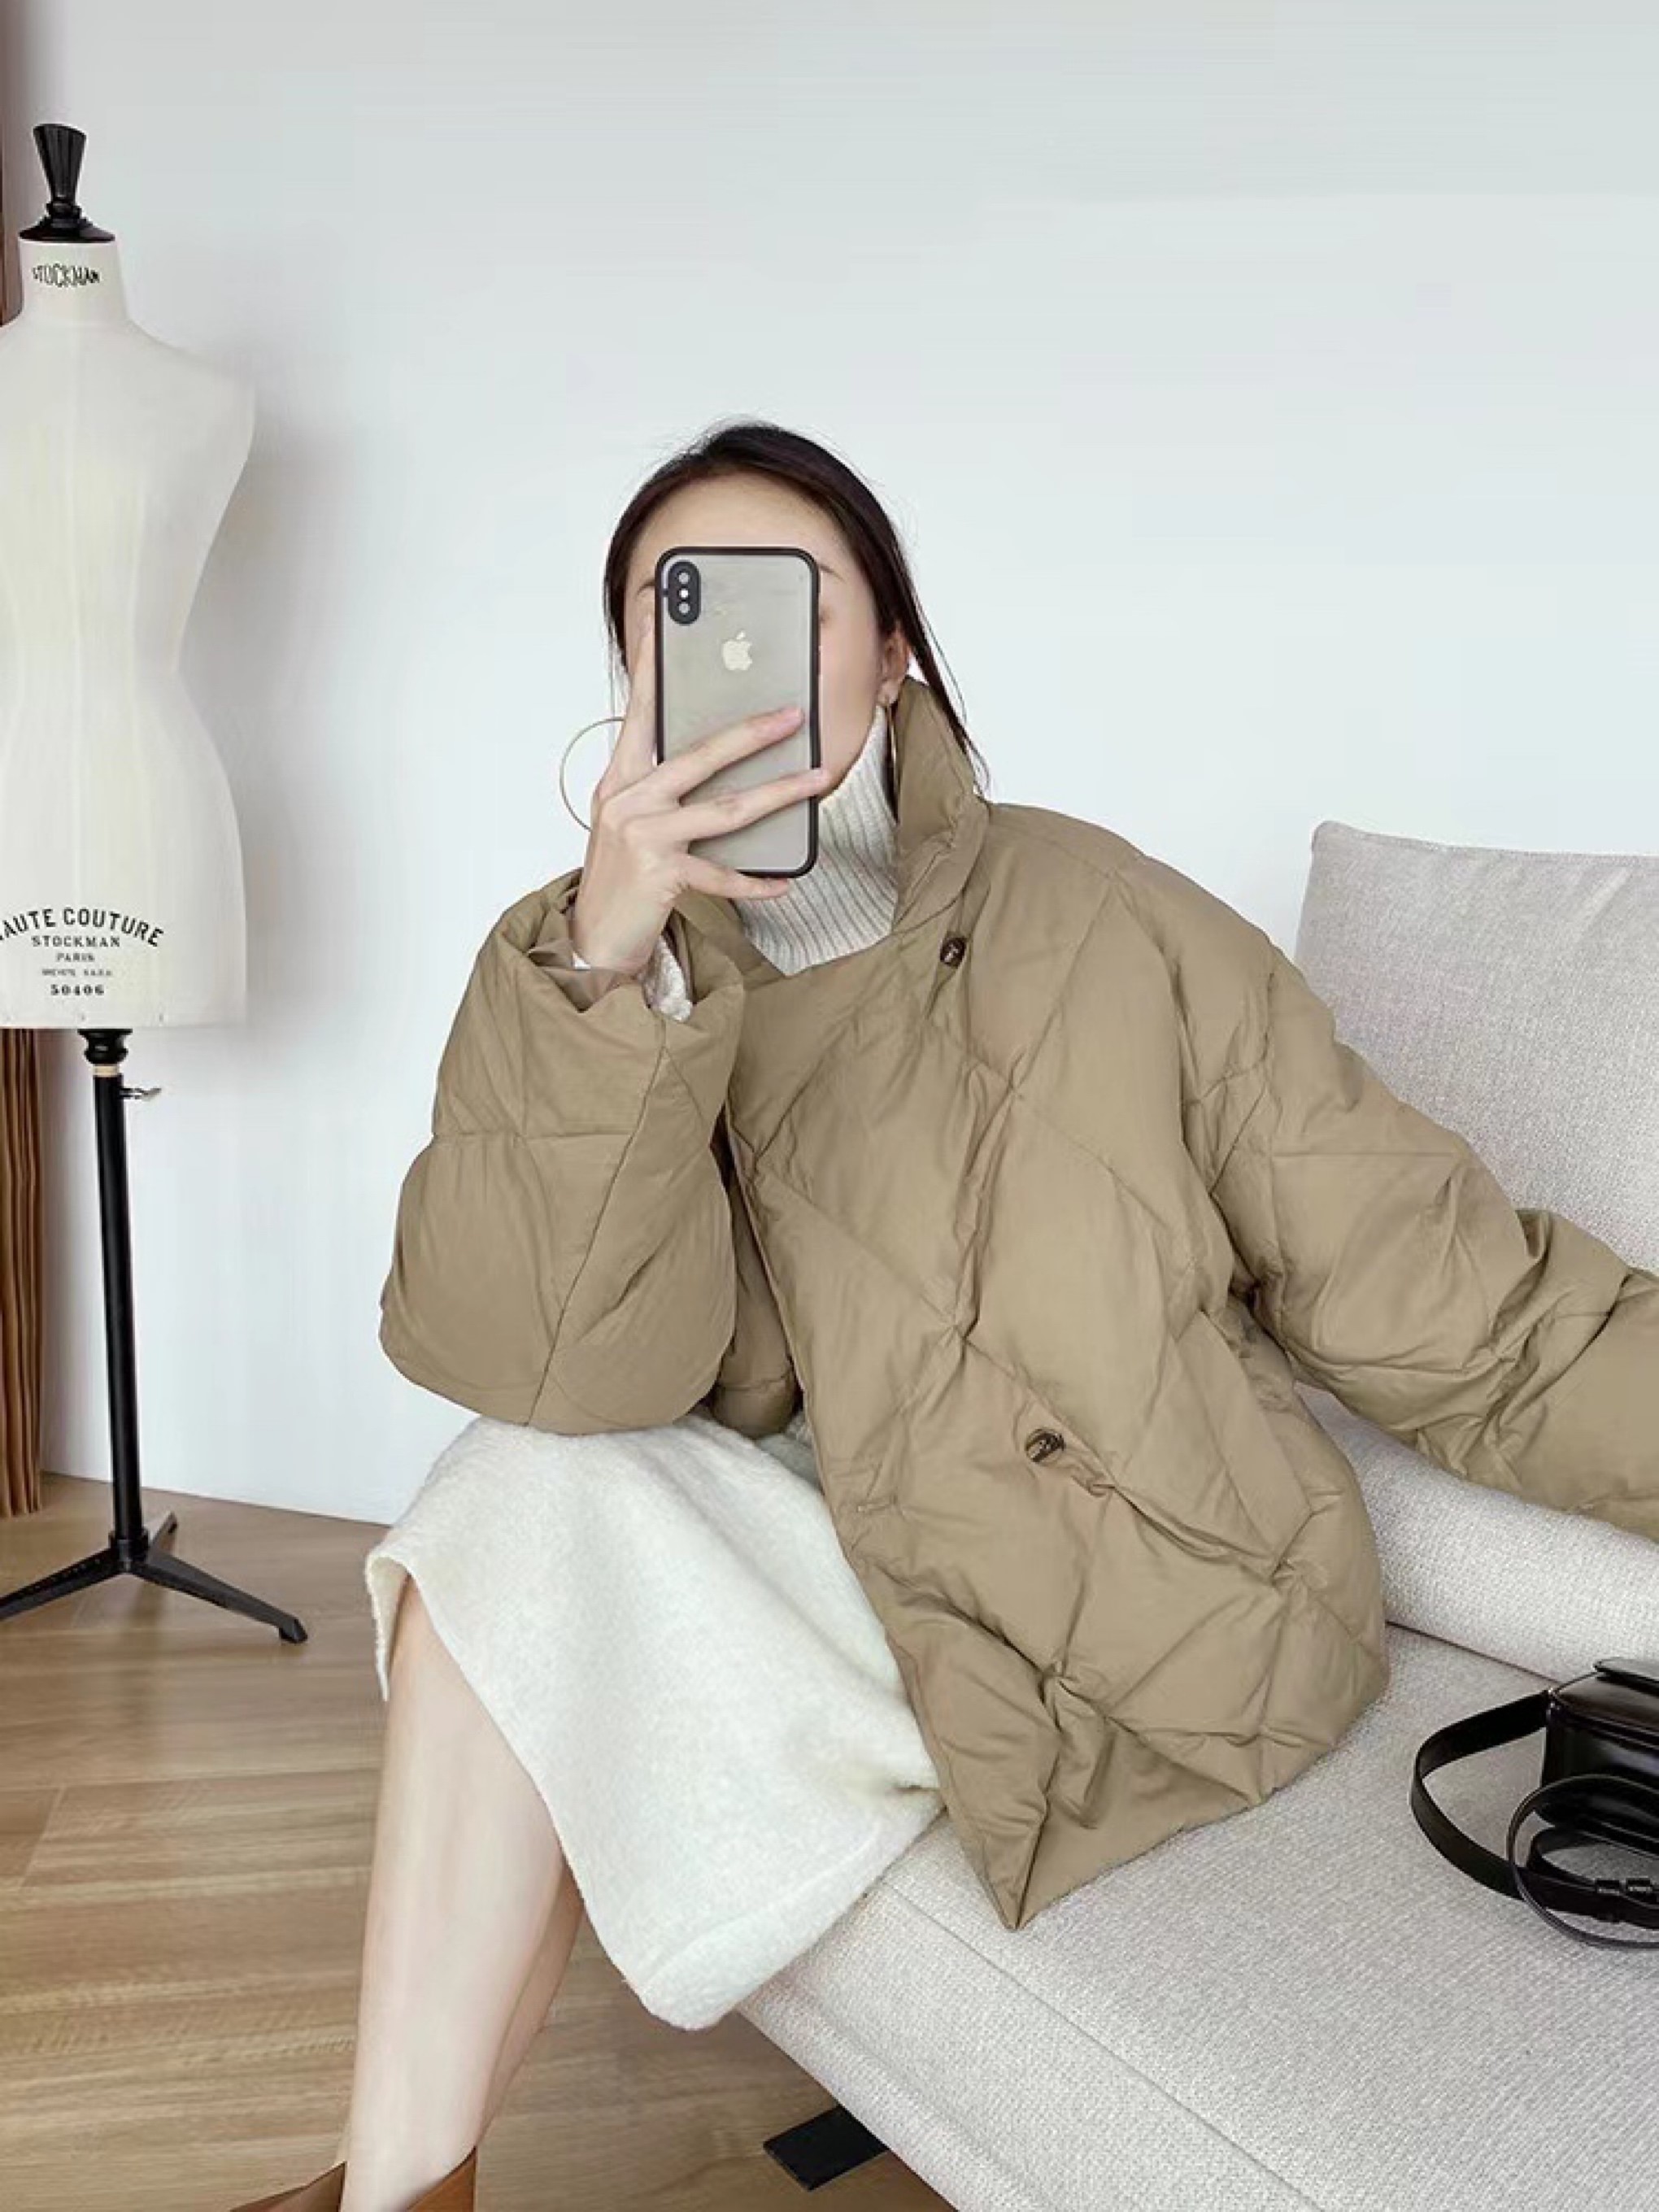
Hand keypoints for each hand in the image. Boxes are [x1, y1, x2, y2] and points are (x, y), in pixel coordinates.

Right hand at [569, 637, 828, 976]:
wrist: (594, 939)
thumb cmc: (621, 875)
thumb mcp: (631, 821)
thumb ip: (663, 787)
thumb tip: (720, 760)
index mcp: (620, 780)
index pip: (640, 711)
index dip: (652, 665)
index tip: (663, 618)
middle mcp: (628, 801)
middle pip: (701, 755)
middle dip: (753, 731)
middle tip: (794, 714)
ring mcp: (643, 837)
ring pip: (726, 810)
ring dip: (778, 793)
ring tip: (816, 780)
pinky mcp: (660, 875)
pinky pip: (722, 876)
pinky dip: (756, 881)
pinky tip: (785, 881)